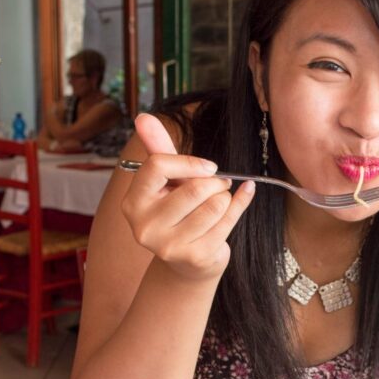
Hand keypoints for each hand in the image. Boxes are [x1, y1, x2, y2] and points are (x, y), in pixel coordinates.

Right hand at [120, 113, 254, 280]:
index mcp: (133, 203)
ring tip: (220, 199)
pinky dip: (241, 202)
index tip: (208, 166)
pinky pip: (229, 219)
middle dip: (214, 181)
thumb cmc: (178, 212)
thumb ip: (157, 149)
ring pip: (215, 204)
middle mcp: (145, 227)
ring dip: (224, 196)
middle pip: (193, 188)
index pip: (158, 166)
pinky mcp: (196, 257)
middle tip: (218, 183)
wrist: (189, 262)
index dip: (189, 162)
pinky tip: (245, 194)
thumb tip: (144, 116)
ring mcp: (170, 246)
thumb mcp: (166, 181)